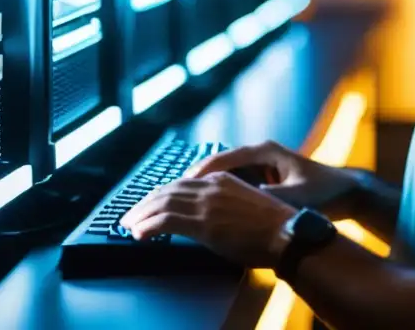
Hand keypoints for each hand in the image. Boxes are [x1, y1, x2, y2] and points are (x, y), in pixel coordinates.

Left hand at [119, 171, 297, 267]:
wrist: (287, 233)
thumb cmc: (273, 226)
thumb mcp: (246, 205)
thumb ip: (225, 205)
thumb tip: (210, 219)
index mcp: (222, 179)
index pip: (182, 183)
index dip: (161, 194)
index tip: (149, 204)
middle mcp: (211, 186)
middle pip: (168, 190)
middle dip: (145, 203)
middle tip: (130, 214)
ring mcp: (206, 203)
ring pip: (162, 203)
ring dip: (141, 215)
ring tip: (128, 225)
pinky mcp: (203, 222)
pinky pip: (166, 221)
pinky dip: (148, 226)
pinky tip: (139, 234)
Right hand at [185, 139, 357, 219]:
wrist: (350, 192)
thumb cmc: (325, 193)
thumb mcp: (293, 197)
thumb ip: (265, 199)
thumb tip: (234, 206)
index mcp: (264, 151)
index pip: (220, 160)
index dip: (197, 176)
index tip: (177, 189)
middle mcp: (260, 153)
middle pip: (217, 165)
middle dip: (194, 181)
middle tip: (169, 197)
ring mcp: (263, 164)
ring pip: (224, 174)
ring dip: (205, 188)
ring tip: (181, 203)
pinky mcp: (267, 176)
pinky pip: (235, 182)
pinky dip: (220, 193)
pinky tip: (208, 209)